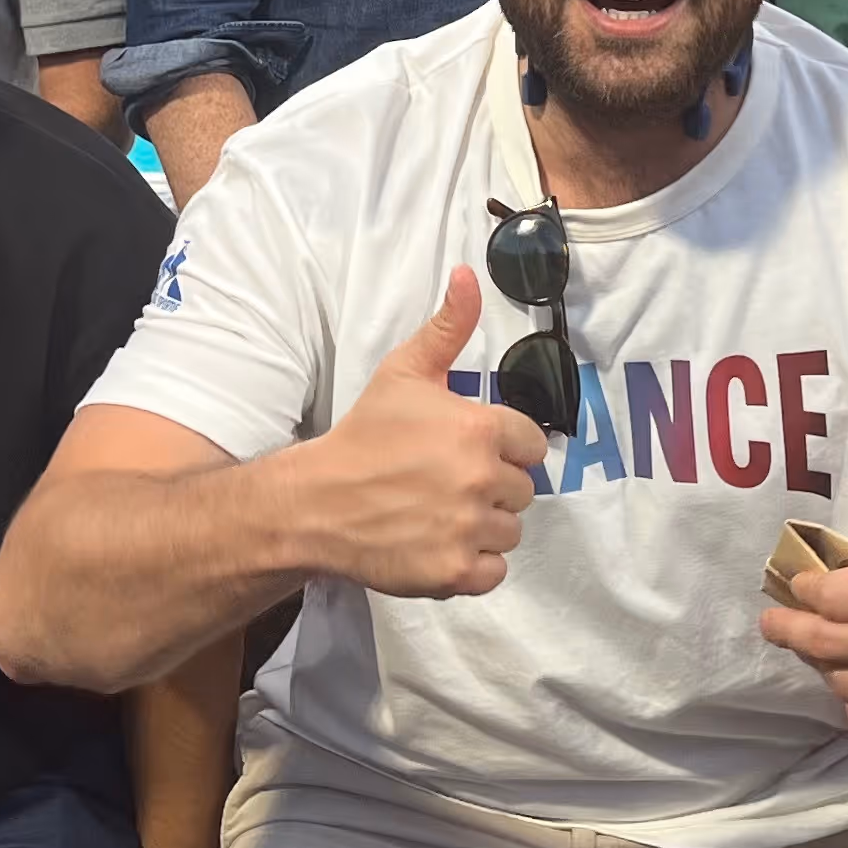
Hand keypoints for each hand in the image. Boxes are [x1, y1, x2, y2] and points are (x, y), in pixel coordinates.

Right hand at [302, 266, 547, 598]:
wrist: (316, 503)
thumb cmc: (364, 435)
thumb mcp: (404, 372)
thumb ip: (447, 327)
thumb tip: (469, 275)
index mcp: (480, 429)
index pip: (531, 445)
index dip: (502, 447)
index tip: (466, 451)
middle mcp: (482, 479)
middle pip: (522, 490)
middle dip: (491, 487)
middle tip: (445, 483)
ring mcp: (469, 529)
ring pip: (509, 532)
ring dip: (483, 526)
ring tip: (439, 513)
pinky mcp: (455, 572)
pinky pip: (494, 572)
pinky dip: (473, 565)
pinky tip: (439, 543)